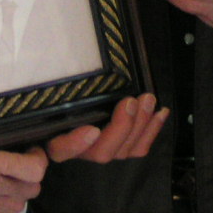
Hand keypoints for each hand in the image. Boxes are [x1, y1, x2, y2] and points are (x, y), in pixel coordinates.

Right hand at [46, 93, 168, 163]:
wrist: (78, 98)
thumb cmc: (61, 95)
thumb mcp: (53, 90)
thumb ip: (57, 85)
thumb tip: (51, 60)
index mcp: (57, 137)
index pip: (61, 149)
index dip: (76, 144)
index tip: (92, 130)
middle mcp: (79, 149)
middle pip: (100, 152)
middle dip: (121, 127)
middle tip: (131, 101)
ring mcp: (101, 150)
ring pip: (122, 151)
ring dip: (140, 125)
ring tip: (148, 100)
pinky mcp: (120, 149)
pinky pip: (138, 148)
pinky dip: (152, 130)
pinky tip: (161, 112)